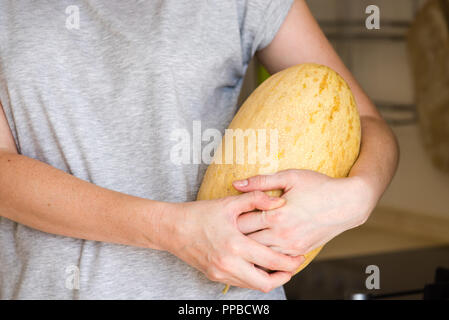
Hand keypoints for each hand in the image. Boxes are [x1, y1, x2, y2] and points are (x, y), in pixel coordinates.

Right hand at [159, 192, 304, 292]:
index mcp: (235, 245)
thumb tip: (280, 201)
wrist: (172, 229)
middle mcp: (229, 264)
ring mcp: (220, 272)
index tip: (299, 257)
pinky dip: (252, 277)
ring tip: (277, 266)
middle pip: (265, 283)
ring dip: (268, 278)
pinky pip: (240, 282)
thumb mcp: (229, 203)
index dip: (290, 262)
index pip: (272, 262)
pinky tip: (257, 265)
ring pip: (253, 286)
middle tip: (291, 266)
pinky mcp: (214, 276)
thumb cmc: (200, 213)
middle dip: (283, 277)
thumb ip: (256, 199)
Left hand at [234, 170, 375, 256]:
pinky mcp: (299, 252)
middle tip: (225, 229)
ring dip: (247, 248)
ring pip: (259, 254)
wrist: (348, 204)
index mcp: (276, 214)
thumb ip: (261, 181)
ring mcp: (291, 246)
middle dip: (234, 236)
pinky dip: (263, 255)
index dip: (230, 219)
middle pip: (247, 241)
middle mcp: (282, 234)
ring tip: (238, 239)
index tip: (224, 215)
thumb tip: (236, 183)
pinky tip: (257, 248)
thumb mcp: (289, 177)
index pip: (242, 222)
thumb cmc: (318, 186)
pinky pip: (275, 260)